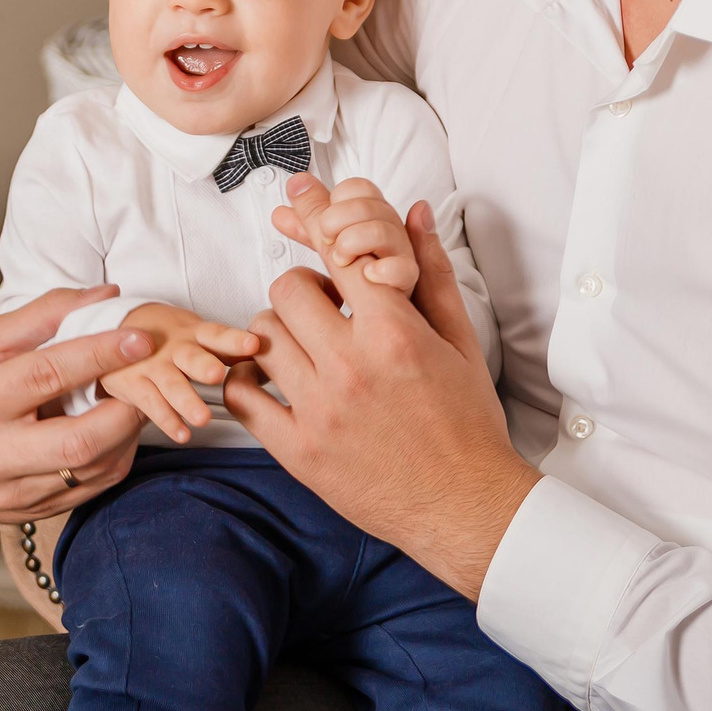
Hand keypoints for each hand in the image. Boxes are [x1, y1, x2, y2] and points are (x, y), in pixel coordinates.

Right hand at [0, 285, 154, 522]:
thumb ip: (45, 314)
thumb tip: (105, 296)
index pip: (46, 375)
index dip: (99, 355)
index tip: (138, 338)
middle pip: (77, 441)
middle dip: (124, 408)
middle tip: (143, 379)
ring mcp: (8, 493)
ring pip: (91, 470)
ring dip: (126, 433)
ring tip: (132, 400)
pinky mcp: (28, 513)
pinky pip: (90, 489)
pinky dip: (115, 456)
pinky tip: (116, 430)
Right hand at [100, 303, 263, 441]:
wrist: (116, 331)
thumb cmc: (168, 337)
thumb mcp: (198, 335)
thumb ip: (230, 349)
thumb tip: (273, 359)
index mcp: (195, 334)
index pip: (217, 335)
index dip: (234, 340)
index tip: (253, 345)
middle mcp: (175, 349)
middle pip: (190, 357)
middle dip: (203, 365)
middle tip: (216, 375)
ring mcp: (153, 366)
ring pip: (171, 385)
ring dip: (186, 401)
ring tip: (202, 418)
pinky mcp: (134, 384)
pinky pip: (151, 405)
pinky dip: (167, 421)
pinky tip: (182, 434)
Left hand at [228, 175, 538, 598]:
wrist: (465, 505)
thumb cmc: (468, 424)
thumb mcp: (461, 343)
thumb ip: (432, 275)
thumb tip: (416, 213)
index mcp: (394, 332)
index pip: (339, 254)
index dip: (319, 224)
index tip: (302, 205)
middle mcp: (352, 366)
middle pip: (287, 290)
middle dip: (302, 291)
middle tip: (320, 309)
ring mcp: (319, 409)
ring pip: (263, 338)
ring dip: (278, 335)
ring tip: (301, 348)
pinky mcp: (297, 451)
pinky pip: (243, 398)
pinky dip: (247, 382)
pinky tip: (271, 382)